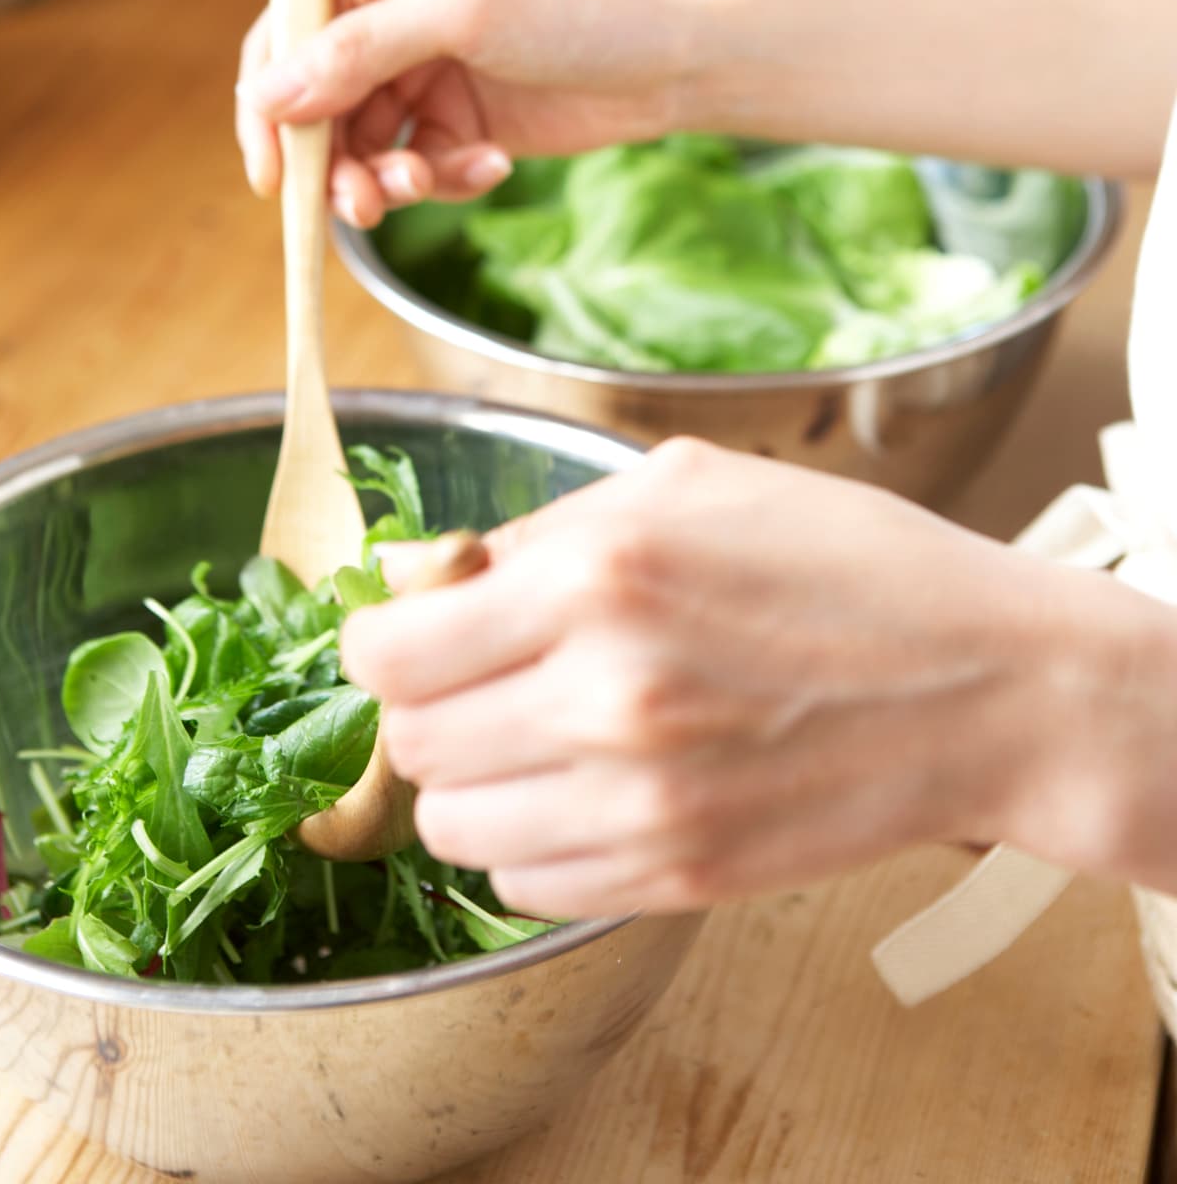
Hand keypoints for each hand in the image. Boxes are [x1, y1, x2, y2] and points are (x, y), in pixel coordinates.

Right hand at [234, 0, 717, 225]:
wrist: (680, 53)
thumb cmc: (581, 4)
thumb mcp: (463, 14)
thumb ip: (359, 53)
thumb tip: (267, 94)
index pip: (285, 36)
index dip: (267, 105)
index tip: (272, 173)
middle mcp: (388, 18)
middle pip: (317, 107)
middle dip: (335, 160)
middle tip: (364, 203)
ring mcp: (425, 74)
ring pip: (363, 149)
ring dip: (387, 180)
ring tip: (434, 181)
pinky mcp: (462, 123)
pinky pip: (419, 169)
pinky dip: (443, 180)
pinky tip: (491, 167)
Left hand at [341, 438, 1176, 916]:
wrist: (987, 686)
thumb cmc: (848, 562)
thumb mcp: (689, 483)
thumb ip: (545, 528)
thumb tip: (432, 575)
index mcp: (596, 574)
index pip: (389, 649)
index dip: (380, 639)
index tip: (408, 629)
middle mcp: (601, 695)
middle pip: (409, 741)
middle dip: (425, 704)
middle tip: (478, 677)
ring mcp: (637, 801)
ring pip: (452, 826)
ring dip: (470, 779)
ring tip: (536, 734)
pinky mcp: (673, 876)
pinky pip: (524, 884)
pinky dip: (528, 840)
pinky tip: (586, 787)